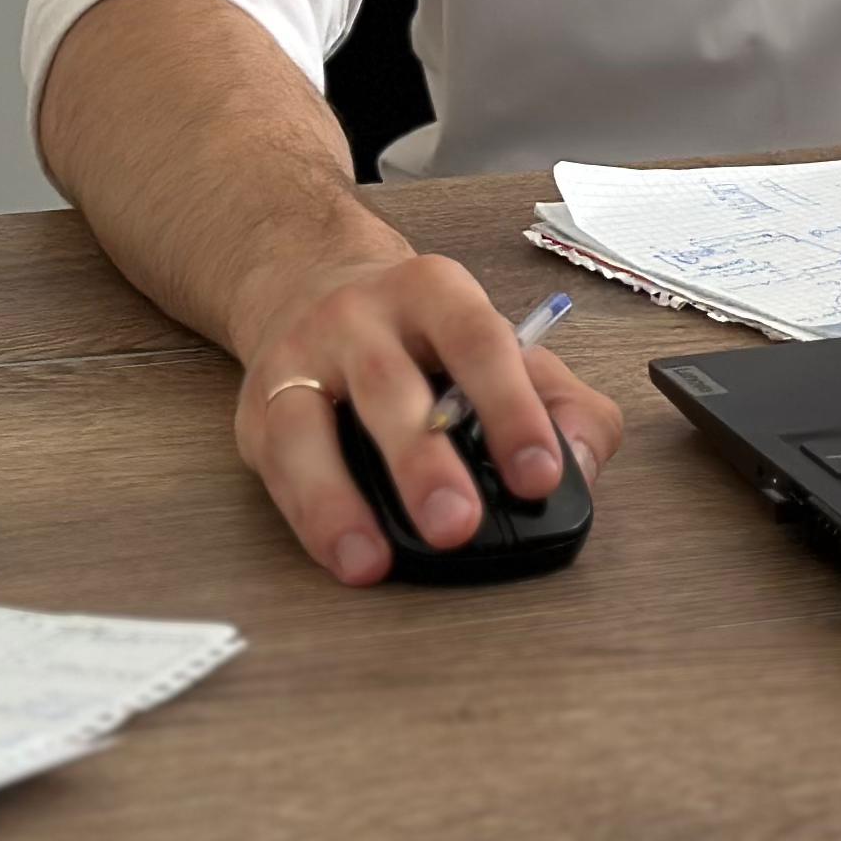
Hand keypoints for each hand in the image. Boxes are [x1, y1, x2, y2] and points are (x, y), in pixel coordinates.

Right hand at [235, 252, 623, 582]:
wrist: (311, 281)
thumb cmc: (421, 335)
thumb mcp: (500, 345)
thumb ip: (562, 401)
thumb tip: (582, 462)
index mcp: (435, 291)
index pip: (479, 341)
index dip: (511, 409)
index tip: (541, 475)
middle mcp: (360, 317)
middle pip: (391, 385)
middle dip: (424, 460)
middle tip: (460, 524)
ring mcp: (301, 359)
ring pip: (312, 428)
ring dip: (342, 499)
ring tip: (375, 559)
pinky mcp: (258, 410)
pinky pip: (279, 466)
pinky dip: (309, 515)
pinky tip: (342, 554)